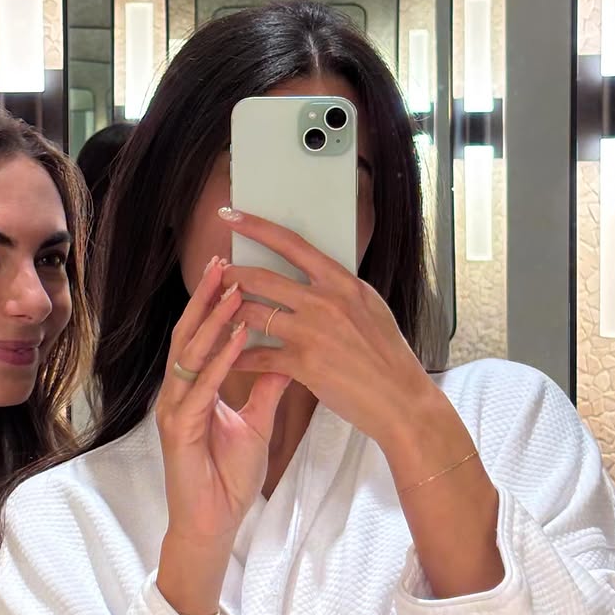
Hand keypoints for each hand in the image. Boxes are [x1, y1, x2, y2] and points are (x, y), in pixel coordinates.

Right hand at [155, 256, 289, 614]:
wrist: (214, 522)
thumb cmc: (229, 476)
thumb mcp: (258, 422)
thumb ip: (267, 386)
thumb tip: (286, 354)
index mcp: (194, 388)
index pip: (202, 335)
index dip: (216, 303)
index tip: (235, 270)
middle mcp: (179, 392)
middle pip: (189, 333)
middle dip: (207, 296)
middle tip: (224, 260)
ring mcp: (174, 409)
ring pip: (190, 352)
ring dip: (212, 319)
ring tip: (232, 287)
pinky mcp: (178, 429)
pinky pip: (200, 386)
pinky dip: (220, 358)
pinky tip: (238, 336)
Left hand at [221, 209, 502, 597]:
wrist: (402, 399)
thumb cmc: (388, 356)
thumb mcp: (371, 308)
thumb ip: (341, 290)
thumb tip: (318, 274)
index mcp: (343, 282)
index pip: (292, 244)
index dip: (257, 227)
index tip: (231, 215)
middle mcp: (326, 301)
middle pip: (262, 278)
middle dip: (230, 274)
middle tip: (213, 272)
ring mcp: (313, 332)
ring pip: (254, 313)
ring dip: (228, 313)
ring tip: (213, 313)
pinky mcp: (304, 364)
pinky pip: (258, 355)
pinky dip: (238, 355)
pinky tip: (225, 356)